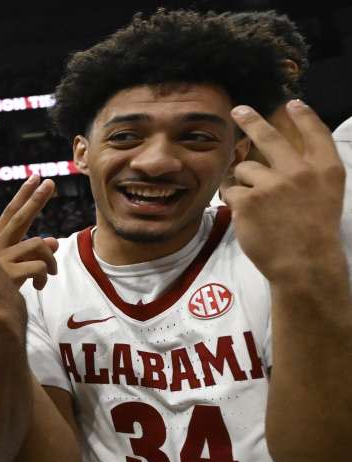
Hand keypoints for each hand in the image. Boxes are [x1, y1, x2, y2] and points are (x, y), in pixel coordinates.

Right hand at [0, 174, 59, 289]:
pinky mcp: (8, 275)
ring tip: (53, 271)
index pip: (10, 213)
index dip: (23, 195)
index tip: (35, 178)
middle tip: (49, 182)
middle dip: (35, 199)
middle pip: (19, 217)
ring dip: (50, 256)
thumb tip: (55, 241)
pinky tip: (39, 286)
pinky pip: (38, 267)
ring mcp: (2, 260)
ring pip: (37, 244)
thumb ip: (30, 253)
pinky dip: (44, 275)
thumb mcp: (7, 269)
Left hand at [225, 100, 346, 284]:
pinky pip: (231, 190)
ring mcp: (272, 184)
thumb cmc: (314, 234)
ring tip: (257, 206)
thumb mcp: (327, 196)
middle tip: (239, 110)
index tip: (292, 103)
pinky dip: (233, 200)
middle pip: (270, 136)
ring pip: (244, 170)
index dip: (304, 116)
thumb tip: (284, 155)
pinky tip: (246, 214)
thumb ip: (309, 173)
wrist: (304, 263)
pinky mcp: (248, 199)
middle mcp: (300, 171)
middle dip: (251, 120)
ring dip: (244, 183)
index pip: (315, 133)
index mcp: (326, 170)